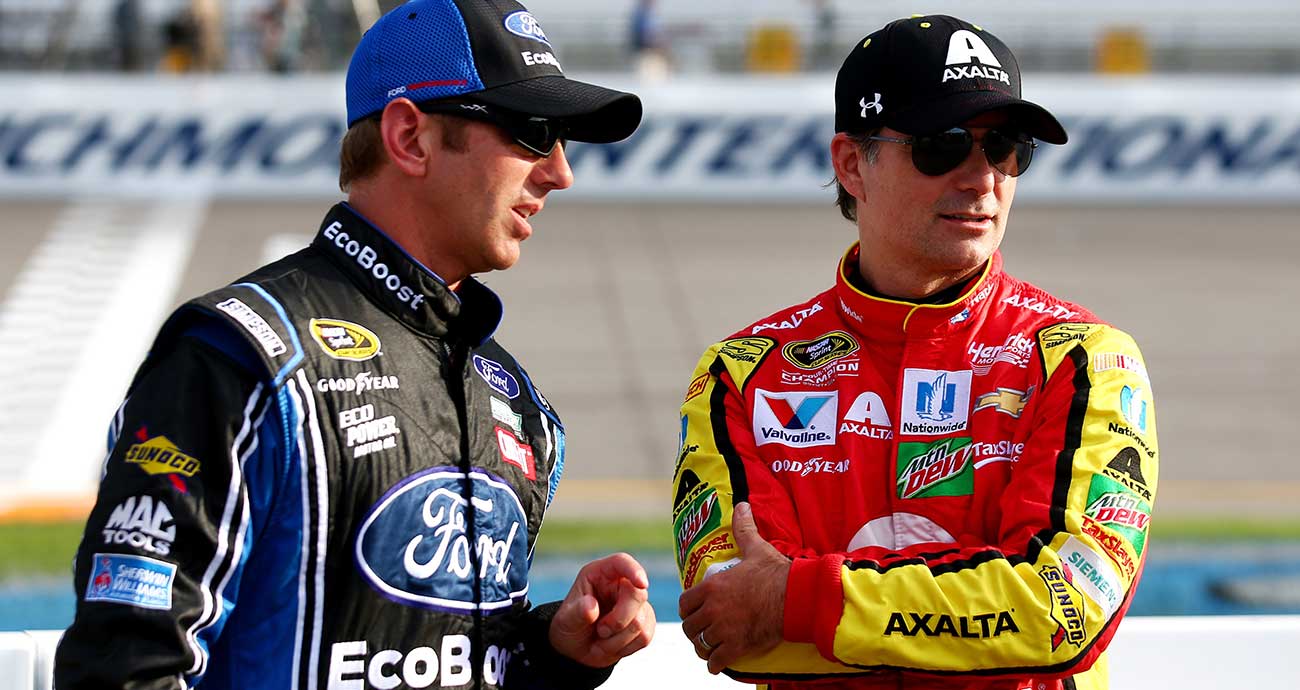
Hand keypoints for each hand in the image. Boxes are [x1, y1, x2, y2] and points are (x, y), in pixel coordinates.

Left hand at [549, 552, 655, 667]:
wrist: (576, 649)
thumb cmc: (570, 626)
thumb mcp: (566, 620)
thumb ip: (577, 613)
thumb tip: (591, 607)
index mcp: (600, 574)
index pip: (621, 563)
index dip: (633, 570)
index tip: (642, 584)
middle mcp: (620, 585)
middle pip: (637, 594)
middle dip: (619, 620)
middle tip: (600, 631)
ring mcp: (635, 604)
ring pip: (641, 620)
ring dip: (618, 638)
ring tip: (601, 638)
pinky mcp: (644, 622)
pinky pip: (645, 636)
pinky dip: (626, 647)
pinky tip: (612, 644)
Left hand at [678, 502, 788, 673]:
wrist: (796, 597)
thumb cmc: (776, 573)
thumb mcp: (757, 549)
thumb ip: (744, 529)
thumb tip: (742, 505)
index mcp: (712, 587)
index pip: (684, 603)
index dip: (687, 609)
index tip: (694, 612)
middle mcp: (713, 609)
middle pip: (689, 627)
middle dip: (694, 630)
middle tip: (702, 631)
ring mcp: (724, 629)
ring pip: (700, 645)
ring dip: (704, 647)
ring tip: (710, 647)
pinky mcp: (737, 646)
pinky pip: (715, 662)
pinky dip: (715, 663)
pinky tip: (719, 662)